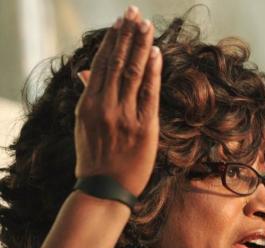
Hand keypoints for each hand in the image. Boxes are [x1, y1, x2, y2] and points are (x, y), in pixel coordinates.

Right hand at [75, 5, 161, 195]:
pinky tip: (155, 53)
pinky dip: (152, 72)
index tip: (120, 22)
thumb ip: (88, 96)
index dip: (112, 41)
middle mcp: (104, 106)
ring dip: (140, 46)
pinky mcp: (143, 127)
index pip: (101, 64)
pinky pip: (148, 94)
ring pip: (132, 73)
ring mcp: (124, 116)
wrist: (104, 189)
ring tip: (146, 25)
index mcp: (88, 104)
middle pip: (117, 63)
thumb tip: (85, 72)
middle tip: (134, 12)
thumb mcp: (84, 125)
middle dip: (127, 35)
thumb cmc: (94, 157)